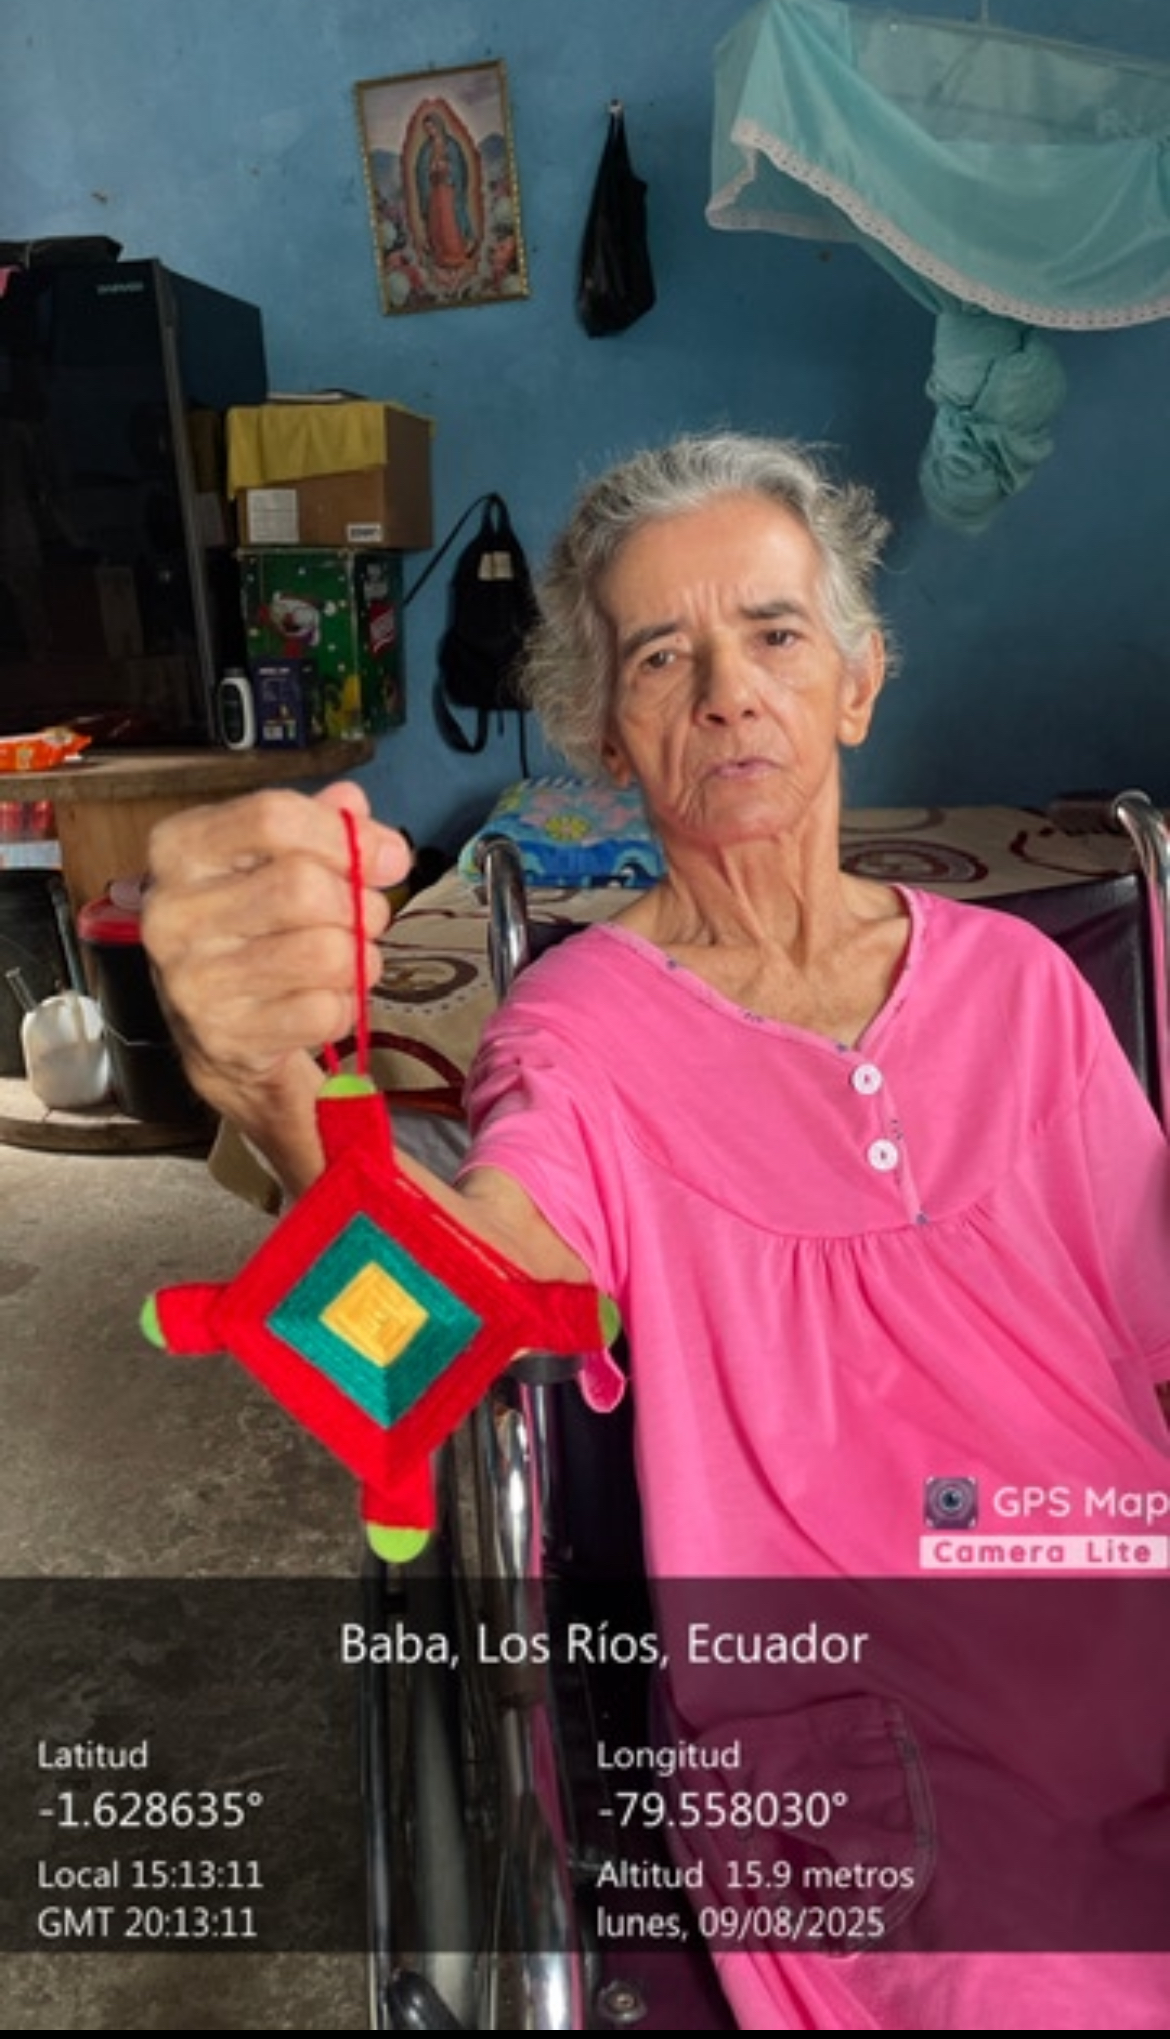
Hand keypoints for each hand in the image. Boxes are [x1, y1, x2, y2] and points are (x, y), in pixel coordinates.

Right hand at [142, 782, 410, 1189]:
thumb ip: (314, 824)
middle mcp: (174, 912)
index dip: (346, 836)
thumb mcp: (269, 863)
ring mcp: (194, 979)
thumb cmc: (249, 931)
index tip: (388, 857)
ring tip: (346, 961)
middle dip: (359, 906)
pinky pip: (324, 1011)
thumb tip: (353, 804)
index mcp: (179, 850)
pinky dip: (344, 1007)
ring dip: (358, 960)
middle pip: (304, 887)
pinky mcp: (225, 1036)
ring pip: (323, 953)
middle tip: (367, 919)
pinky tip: (323, 1002)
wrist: (219, 1034)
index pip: (272, 817)